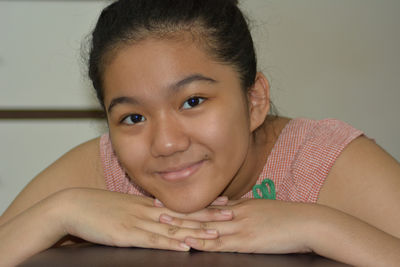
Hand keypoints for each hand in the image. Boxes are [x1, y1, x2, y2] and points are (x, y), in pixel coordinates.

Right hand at [59, 188, 233, 250]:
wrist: (73, 206)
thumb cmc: (98, 207)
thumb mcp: (125, 206)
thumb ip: (143, 211)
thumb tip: (160, 214)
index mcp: (148, 204)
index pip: (181, 205)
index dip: (203, 205)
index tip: (224, 203)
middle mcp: (147, 211)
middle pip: (183, 214)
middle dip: (208, 216)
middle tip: (231, 215)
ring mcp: (137, 222)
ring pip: (172, 228)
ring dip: (195, 231)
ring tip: (217, 234)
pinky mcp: (125, 235)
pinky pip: (151, 240)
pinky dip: (170, 244)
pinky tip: (184, 247)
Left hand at [158, 198, 313, 253]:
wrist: (308, 223)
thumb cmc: (287, 217)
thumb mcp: (261, 208)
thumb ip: (242, 208)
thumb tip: (224, 206)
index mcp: (239, 205)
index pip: (207, 204)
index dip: (186, 203)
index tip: (168, 199)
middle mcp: (235, 213)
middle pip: (201, 212)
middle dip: (177, 210)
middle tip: (154, 206)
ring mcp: (240, 227)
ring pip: (206, 226)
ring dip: (183, 225)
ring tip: (163, 222)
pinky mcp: (247, 241)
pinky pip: (221, 243)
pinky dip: (203, 242)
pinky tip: (189, 242)